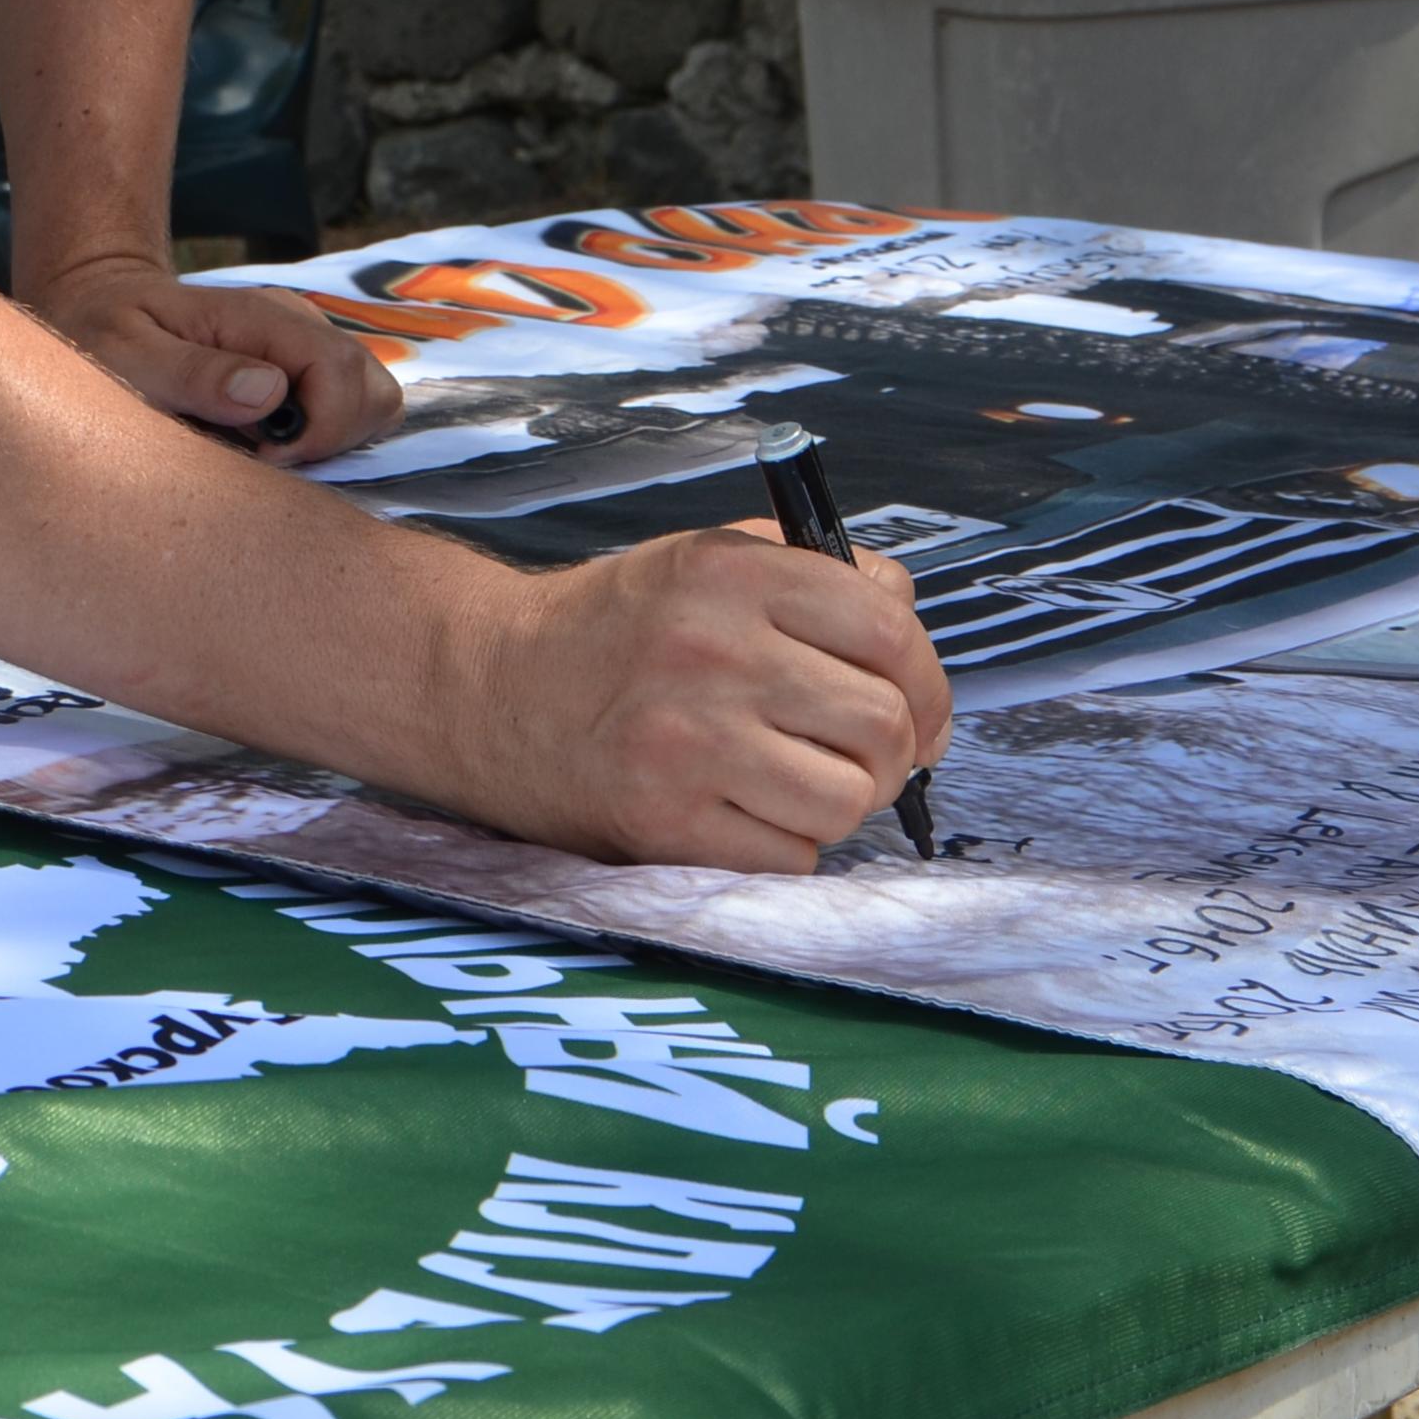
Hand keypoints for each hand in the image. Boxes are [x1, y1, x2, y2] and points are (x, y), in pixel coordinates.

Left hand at [37, 256, 401, 465]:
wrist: (95, 305)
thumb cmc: (101, 333)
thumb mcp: (126, 355)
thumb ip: (193, 374)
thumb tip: (270, 392)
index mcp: (259, 316)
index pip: (340, 370)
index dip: (319, 429)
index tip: (264, 460)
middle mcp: (296, 326)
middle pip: (373, 389)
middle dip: (335, 440)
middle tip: (266, 461)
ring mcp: (303, 348)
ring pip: (372, 402)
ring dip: (336, 442)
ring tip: (268, 456)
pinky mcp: (302, 373)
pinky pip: (349, 411)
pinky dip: (326, 440)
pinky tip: (270, 448)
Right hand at [442, 524, 953, 872]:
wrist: (488, 688)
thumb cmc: (615, 629)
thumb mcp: (704, 560)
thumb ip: (813, 576)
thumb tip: (911, 629)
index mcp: (731, 574)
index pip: (890, 630)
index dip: (930, 680)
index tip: (924, 709)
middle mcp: (713, 653)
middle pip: (884, 724)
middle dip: (895, 751)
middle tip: (864, 755)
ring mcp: (687, 743)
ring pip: (848, 801)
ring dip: (840, 802)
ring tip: (796, 781)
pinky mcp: (663, 824)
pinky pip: (790, 858)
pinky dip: (786, 845)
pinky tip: (744, 811)